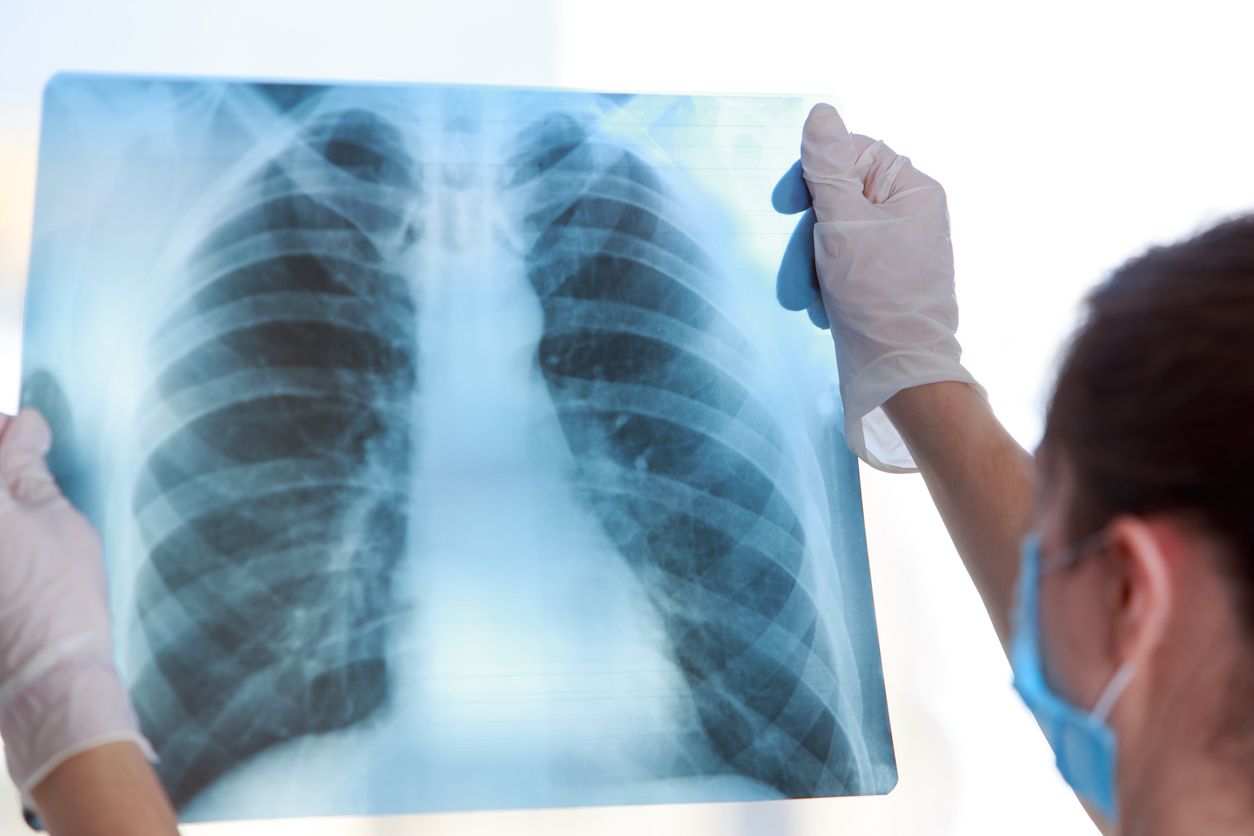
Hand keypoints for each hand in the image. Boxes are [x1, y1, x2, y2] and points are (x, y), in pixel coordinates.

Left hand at [0, 409, 151, 800]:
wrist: (42, 678)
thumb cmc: (58, 602)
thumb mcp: (57, 519)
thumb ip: (27, 465)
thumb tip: (23, 425)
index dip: (4, 433)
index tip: (24, 437)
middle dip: (2, 471)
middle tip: (25, 478)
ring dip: (6, 512)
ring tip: (21, 524)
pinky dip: (4, 544)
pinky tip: (13, 556)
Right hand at [773, 103, 983, 471]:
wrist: (901, 375)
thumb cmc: (877, 298)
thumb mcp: (842, 224)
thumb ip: (827, 167)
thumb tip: (822, 112)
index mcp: (911, 190)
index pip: (850, 155)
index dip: (812, 177)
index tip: (785, 206)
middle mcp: (908, 214)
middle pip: (836, 199)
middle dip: (808, 238)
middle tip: (797, 274)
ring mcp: (896, 249)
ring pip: (831, 236)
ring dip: (811, 267)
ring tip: (806, 302)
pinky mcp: (882, 280)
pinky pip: (841, 266)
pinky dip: (825, 285)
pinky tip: (823, 311)